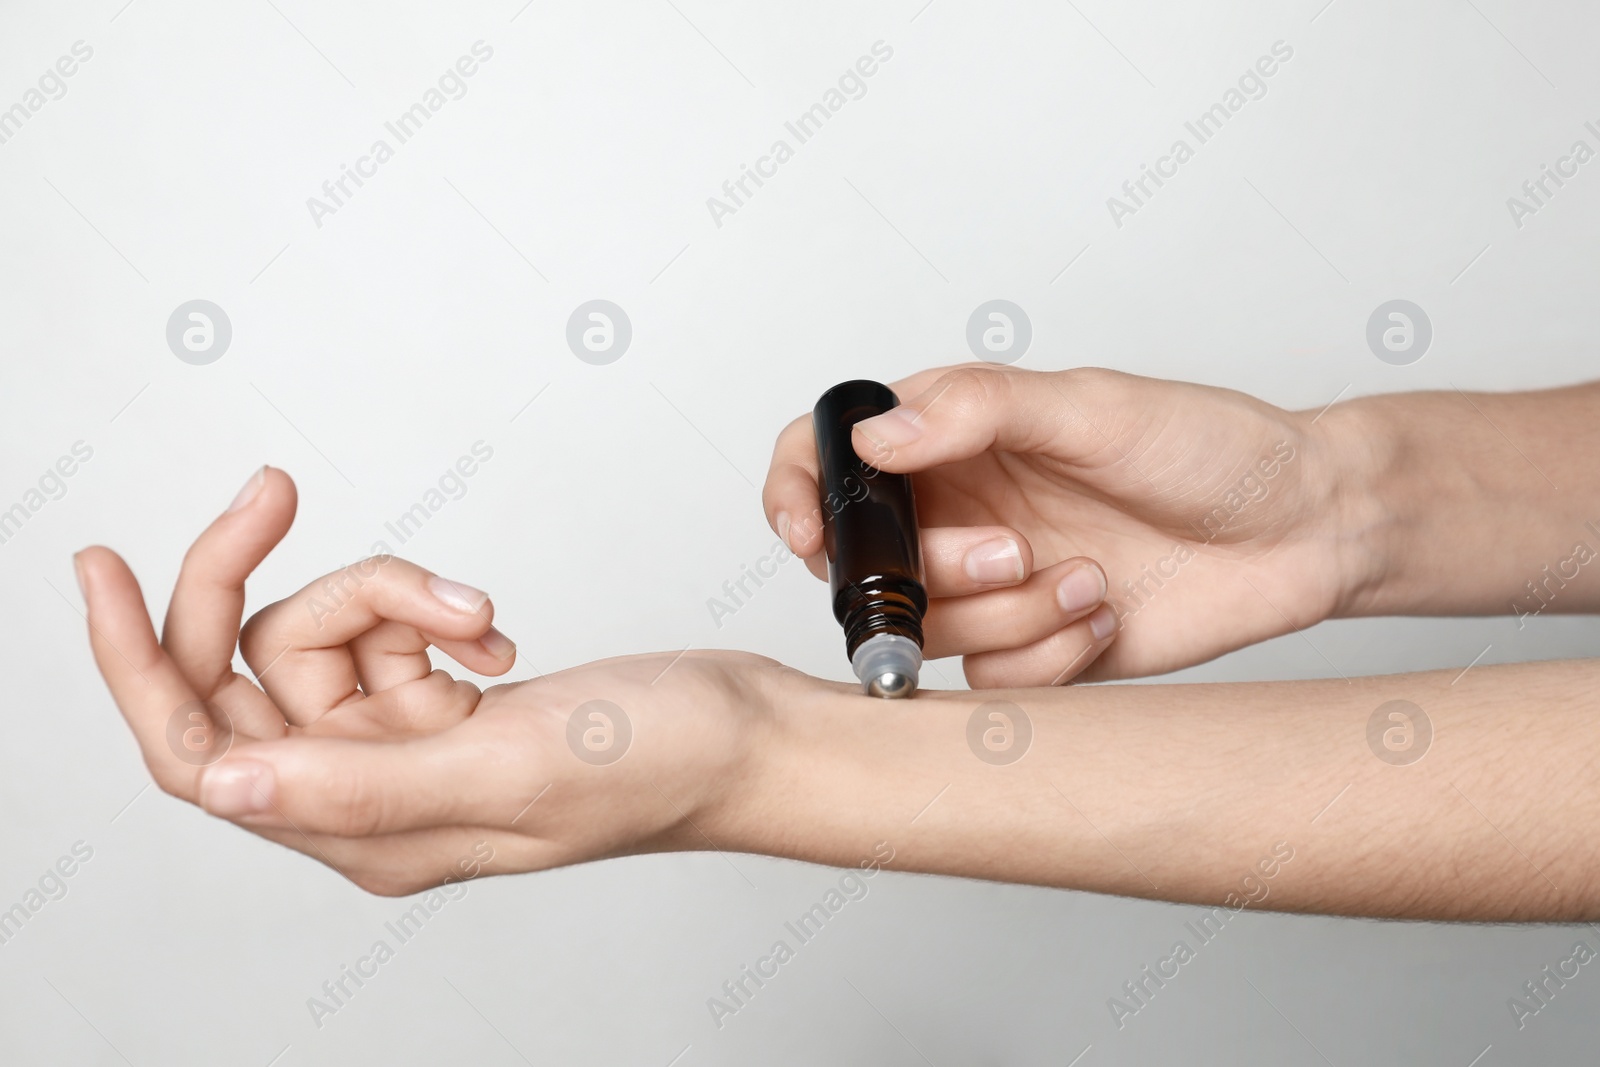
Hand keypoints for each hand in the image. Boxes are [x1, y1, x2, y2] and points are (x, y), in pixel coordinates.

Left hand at [78, 467, 784, 894]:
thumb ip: (357, 783)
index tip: (100, 566)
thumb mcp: (508, 769)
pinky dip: (429, 604)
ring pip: (328, 631)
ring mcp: (406, 747)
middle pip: (249, 672)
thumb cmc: (658, 766)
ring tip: (474, 612)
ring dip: (391, 592)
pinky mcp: (444, 704)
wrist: (743, 735)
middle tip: (272, 491)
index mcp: (365, 831)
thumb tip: (219, 781)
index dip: (132, 660)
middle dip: (257, 580)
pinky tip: (492, 630)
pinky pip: (388, 625)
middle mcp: (369, 795)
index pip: (198, 749)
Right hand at [764, 364, 1369, 683]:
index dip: (797, 494)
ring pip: (929, 634)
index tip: (808, 532)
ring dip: (1009, 616)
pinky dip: (1048, 654)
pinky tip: (1105, 614)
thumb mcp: (1094, 407)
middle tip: (1016, 550)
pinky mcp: (1030, 650)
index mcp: (955, 439)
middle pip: (867, 567)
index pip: (831, 457)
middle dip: (936, 574)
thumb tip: (877, 434)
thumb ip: (977, 408)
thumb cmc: (1211, 448)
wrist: (1303, 532)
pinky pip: (990, 680)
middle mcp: (958, 512)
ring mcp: (990, 587)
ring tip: (1089, 578)